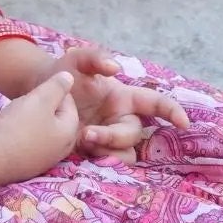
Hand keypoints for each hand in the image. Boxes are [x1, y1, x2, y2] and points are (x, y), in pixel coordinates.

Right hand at [0, 71, 79, 183]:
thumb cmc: (20, 125)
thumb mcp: (40, 99)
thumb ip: (57, 87)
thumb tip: (69, 78)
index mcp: (68, 134)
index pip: (69, 106)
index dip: (56, 92)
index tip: (41, 86)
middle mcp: (59, 151)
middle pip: (55, 121)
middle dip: (43, 107)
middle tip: (28, 99)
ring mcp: (41, 162)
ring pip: (40, 132)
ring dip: (30, 120)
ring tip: (16, 112)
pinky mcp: (24, 167)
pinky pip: (27, 143)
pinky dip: (20, 133)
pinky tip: (8, 128)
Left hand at [34, 45, 189, 163]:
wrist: (38, 93)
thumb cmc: (62, 73)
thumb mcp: (76, 59)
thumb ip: (96, 58)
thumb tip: (117, 68)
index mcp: (123, 98)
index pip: (155, 103)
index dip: (172, 112)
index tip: (183, 124)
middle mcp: (120, 119)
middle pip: (133, 134)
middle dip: (114, 136)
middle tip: (86, 133)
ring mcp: (108, 138)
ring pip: (125, 153)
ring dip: (108, 151)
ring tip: (82, 141)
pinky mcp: (94, 152)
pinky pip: (108, 164)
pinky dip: (99, 161)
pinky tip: (79, 153)